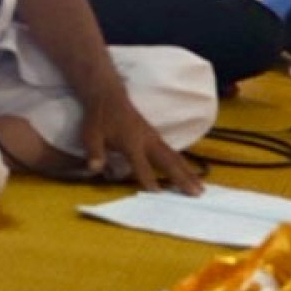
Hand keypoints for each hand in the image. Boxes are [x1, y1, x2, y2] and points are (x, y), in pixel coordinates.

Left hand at [76, 90, 201, 194]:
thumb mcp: (90, 135)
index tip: (158, 194)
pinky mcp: (155, 136)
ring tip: (201, 188)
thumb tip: (94, 169)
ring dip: (188, 173)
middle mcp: (147, 140)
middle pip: (167, 161)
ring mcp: (153, 137)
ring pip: (174, 157)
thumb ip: (94, 152)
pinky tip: (190, 173)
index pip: (141, 164)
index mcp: (130, 142)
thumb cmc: (99, 118)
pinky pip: (172, 152)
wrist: (108, 96)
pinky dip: (183, 164)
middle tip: (197, 193)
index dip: (148, 179)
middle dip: (182, 178)